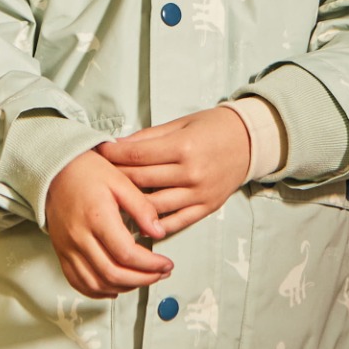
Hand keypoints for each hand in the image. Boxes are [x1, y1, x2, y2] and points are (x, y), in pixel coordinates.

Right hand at [45, 149, 171, 298]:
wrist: (55, 172)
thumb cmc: (88, 172)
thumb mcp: (121, 181)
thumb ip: (142, 207)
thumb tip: (159, 232)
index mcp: (97, 217)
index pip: (127, 254)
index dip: (151, 265)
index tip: (166, 264)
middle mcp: (79, 237)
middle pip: (113, 274)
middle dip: (142, 279)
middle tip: (160, 274)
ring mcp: (68, 248)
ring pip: (97, 283)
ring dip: (124, 287)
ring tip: (143, 279)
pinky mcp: (61, 253)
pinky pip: (78, 282)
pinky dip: (98, 291)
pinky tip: (115, 287)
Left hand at [97, 106, 250, 235]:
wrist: (250, 141)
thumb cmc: (213, 127)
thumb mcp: (181, 123)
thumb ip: (150, 137)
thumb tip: (118, 145)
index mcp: (183, 147)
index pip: (136, 155)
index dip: (113, 155)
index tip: (97, 153)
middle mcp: (190, 173)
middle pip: (140, 180)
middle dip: (115, 177)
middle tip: (98, 176)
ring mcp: (198, 193)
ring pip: (153, 206)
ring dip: (129, 205)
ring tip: (111, 202)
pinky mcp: (206, 208)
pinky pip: (175, 222)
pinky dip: (154, 225)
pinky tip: (137, 223)